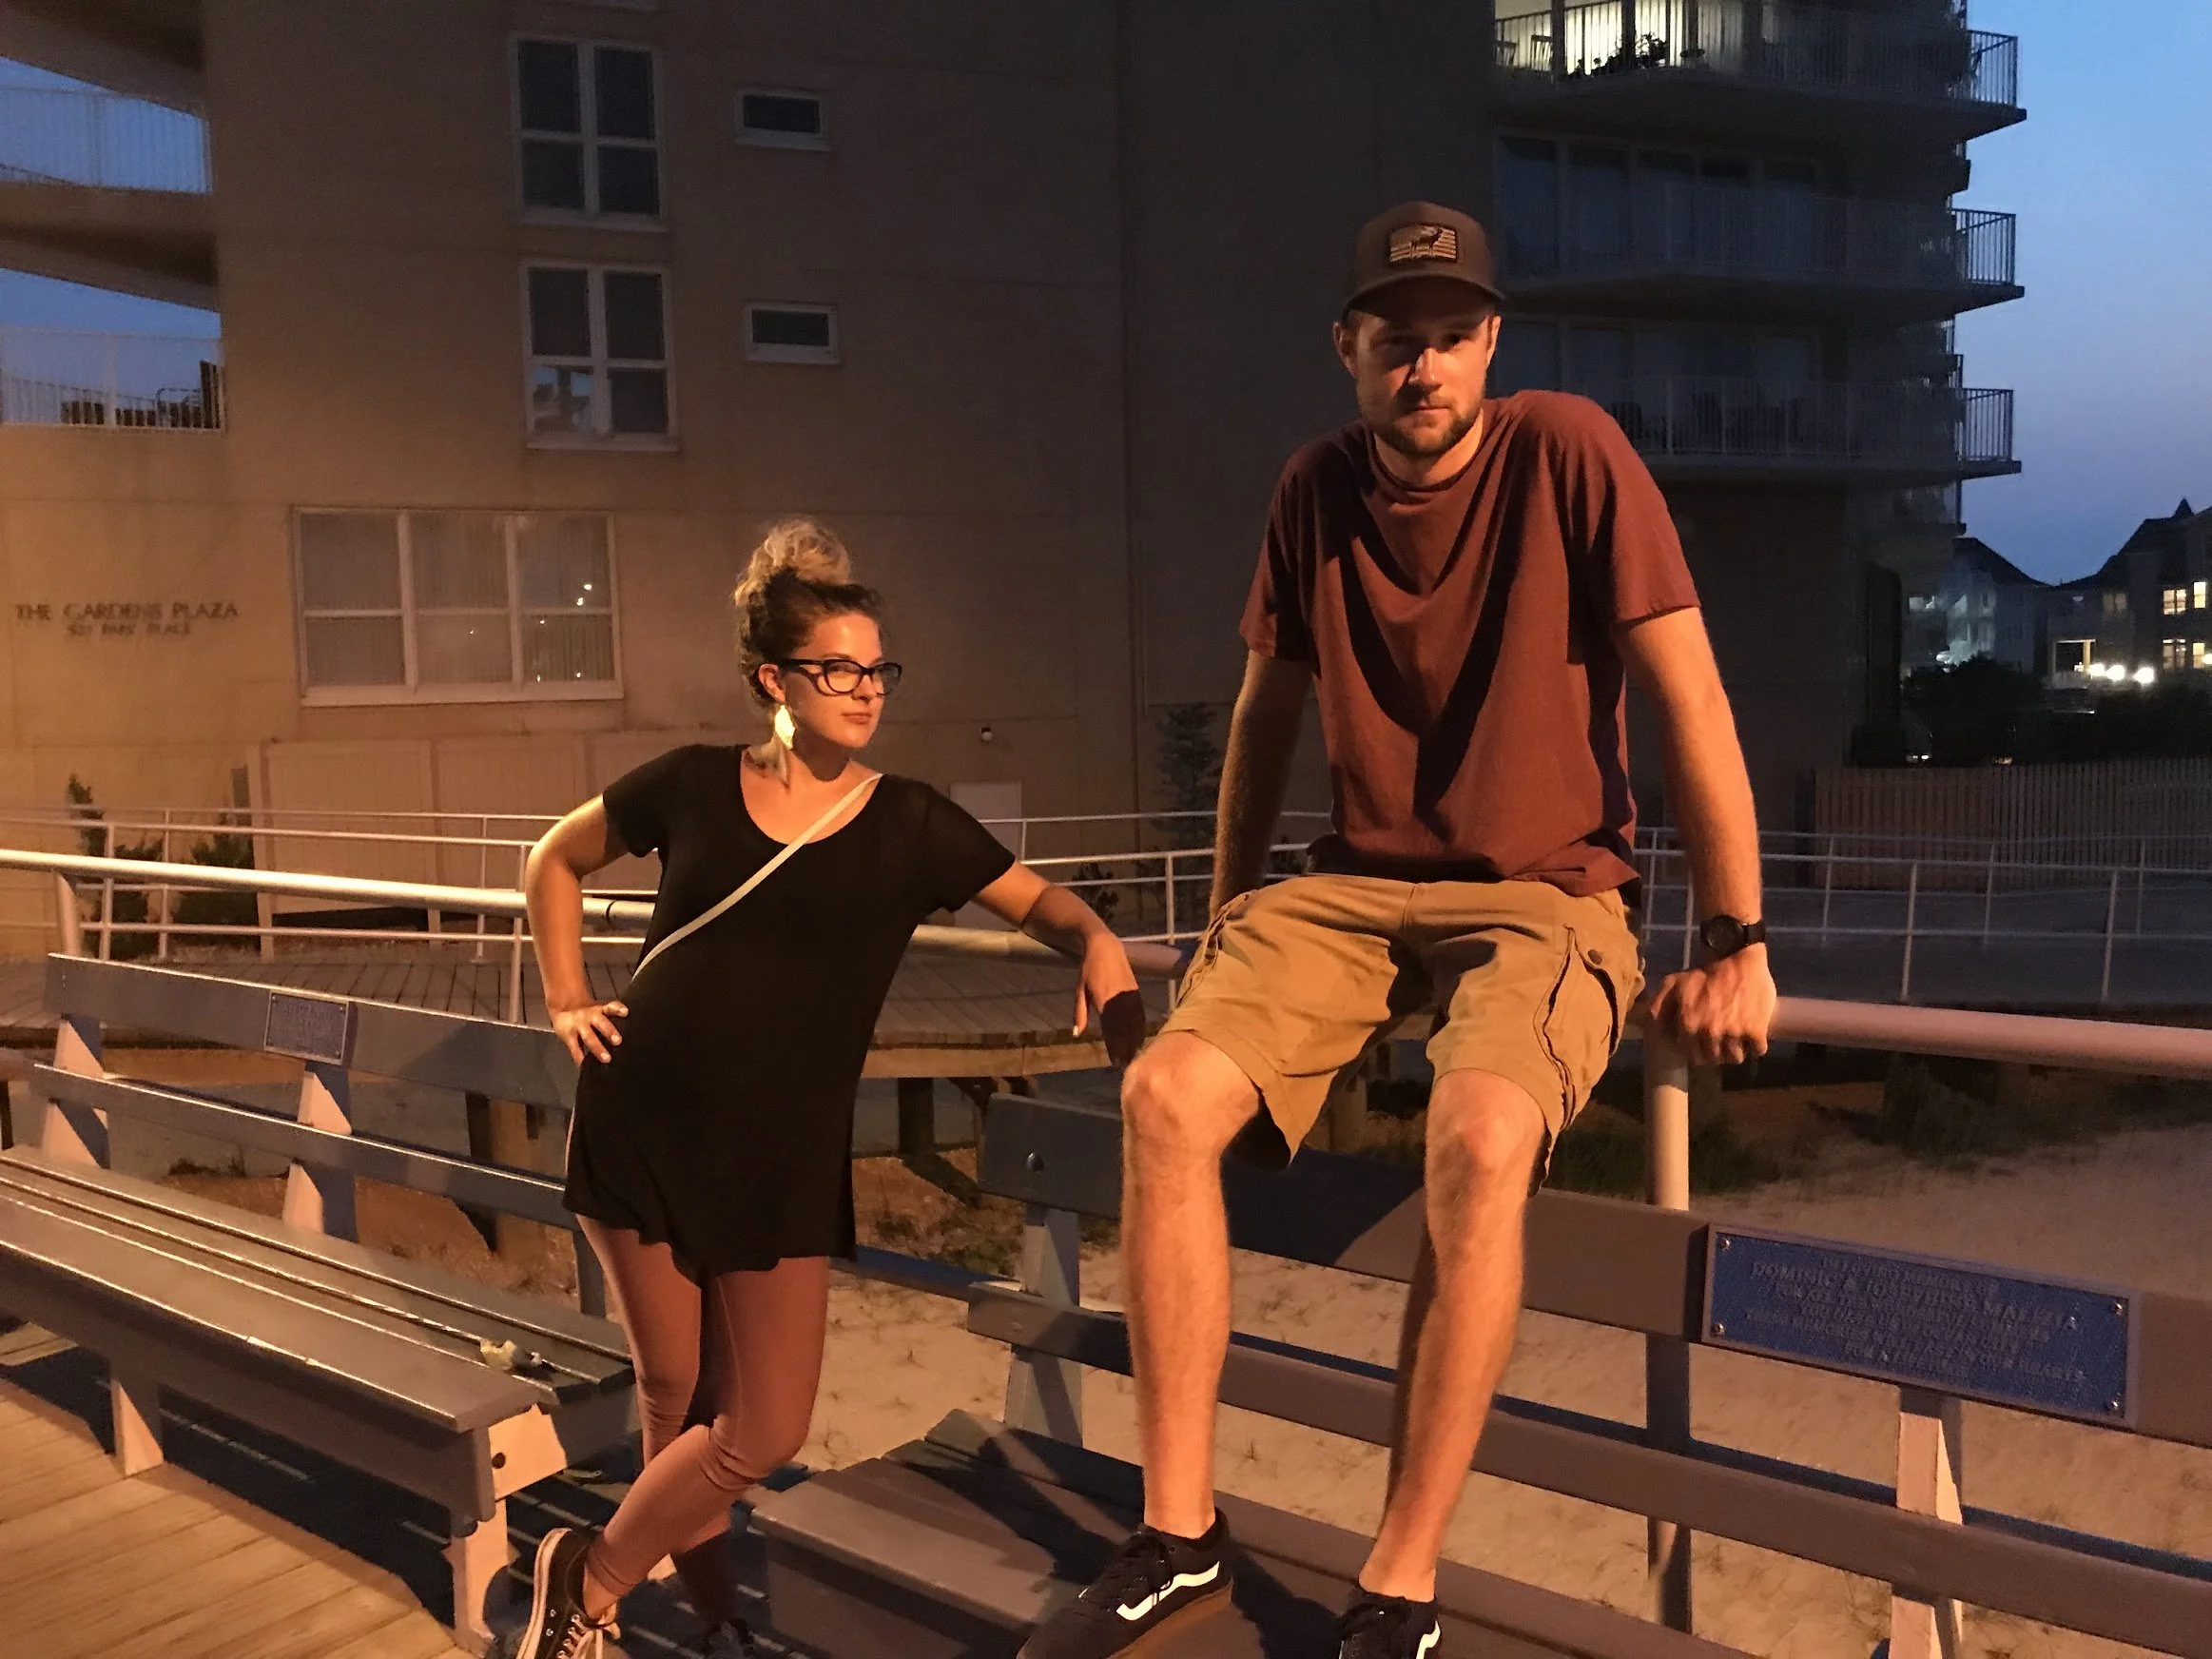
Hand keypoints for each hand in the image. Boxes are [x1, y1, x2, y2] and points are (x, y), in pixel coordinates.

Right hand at [551, 998, 627, 1064]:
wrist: (562, 1008)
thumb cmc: (587, 1014)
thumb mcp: (598, 1012)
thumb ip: (610, 1022)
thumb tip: (629, 1038)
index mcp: (600, 1010)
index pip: (611, 1007)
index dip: (618, 1009)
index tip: (625, 1012)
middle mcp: (590, 1016)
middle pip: (601, 1023)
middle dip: (609, 1032)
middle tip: (618, 1041)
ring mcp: (579, 1025)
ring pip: (589, 1037)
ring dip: (598, 1048)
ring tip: (606, 1058)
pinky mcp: (568, 1035)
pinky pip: (574, 1047)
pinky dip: (579, 1057)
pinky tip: (584, 1065)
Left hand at [1075, 934, 1145, 1067]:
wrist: (1105, 947)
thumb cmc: (1088, 969)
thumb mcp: (1079, 990)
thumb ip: (1079, 1012)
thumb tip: (1076, 1033)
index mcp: (1104, 1000)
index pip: (1111, 1029)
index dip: (1114, 1047)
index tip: (1115, 1063)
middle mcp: (1119, 999)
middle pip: (1125, 1030)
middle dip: (1125, 1049)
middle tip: (1125, 1067)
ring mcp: (1130, 996)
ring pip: (1135, 1024)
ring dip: (1134, 1042)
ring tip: (1133, 1057)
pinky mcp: (1137, 992)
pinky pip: (1141, 1015)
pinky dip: (1141, 1029)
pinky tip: (1140, 1039)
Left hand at [1650, 948, 1774, 1067]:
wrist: (1737, 957)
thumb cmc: (1704, 972)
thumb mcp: (1673, 985)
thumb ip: (1658, 1007)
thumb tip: (1647, 1028)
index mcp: (1688, 1026)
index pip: (1692, 1055)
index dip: (1698, 1050)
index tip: (1703, 1043)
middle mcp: (1710, 1034)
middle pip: (1714, 1059)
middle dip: (1716, 1052)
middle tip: (1720, 1040)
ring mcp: (1734, 1034)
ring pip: (1735, 1058)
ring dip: (1736, 1051)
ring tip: (1736, 1038)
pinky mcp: (1756, 1032)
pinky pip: (1758, 1051)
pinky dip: (1757, 1045)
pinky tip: (1753, 1034)